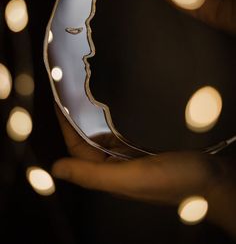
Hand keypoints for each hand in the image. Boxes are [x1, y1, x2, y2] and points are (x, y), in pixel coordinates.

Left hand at [52, 108, 219, 204]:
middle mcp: (116, 168)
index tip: (58, 103)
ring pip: (102, 137)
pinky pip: (119, 135)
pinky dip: (110, 123)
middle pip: (87, 142)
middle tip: (70, 95)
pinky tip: (109, 111)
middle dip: (76, 121)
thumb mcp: (132, 177)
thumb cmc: (176, 179)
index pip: (77, 149)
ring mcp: (129, 159)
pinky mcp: (143, 151)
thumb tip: (56, 170)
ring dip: (91, 120)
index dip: (65, 127)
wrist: (212, 178)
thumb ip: (94, 175)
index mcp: (109, 176)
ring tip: (83, 99)